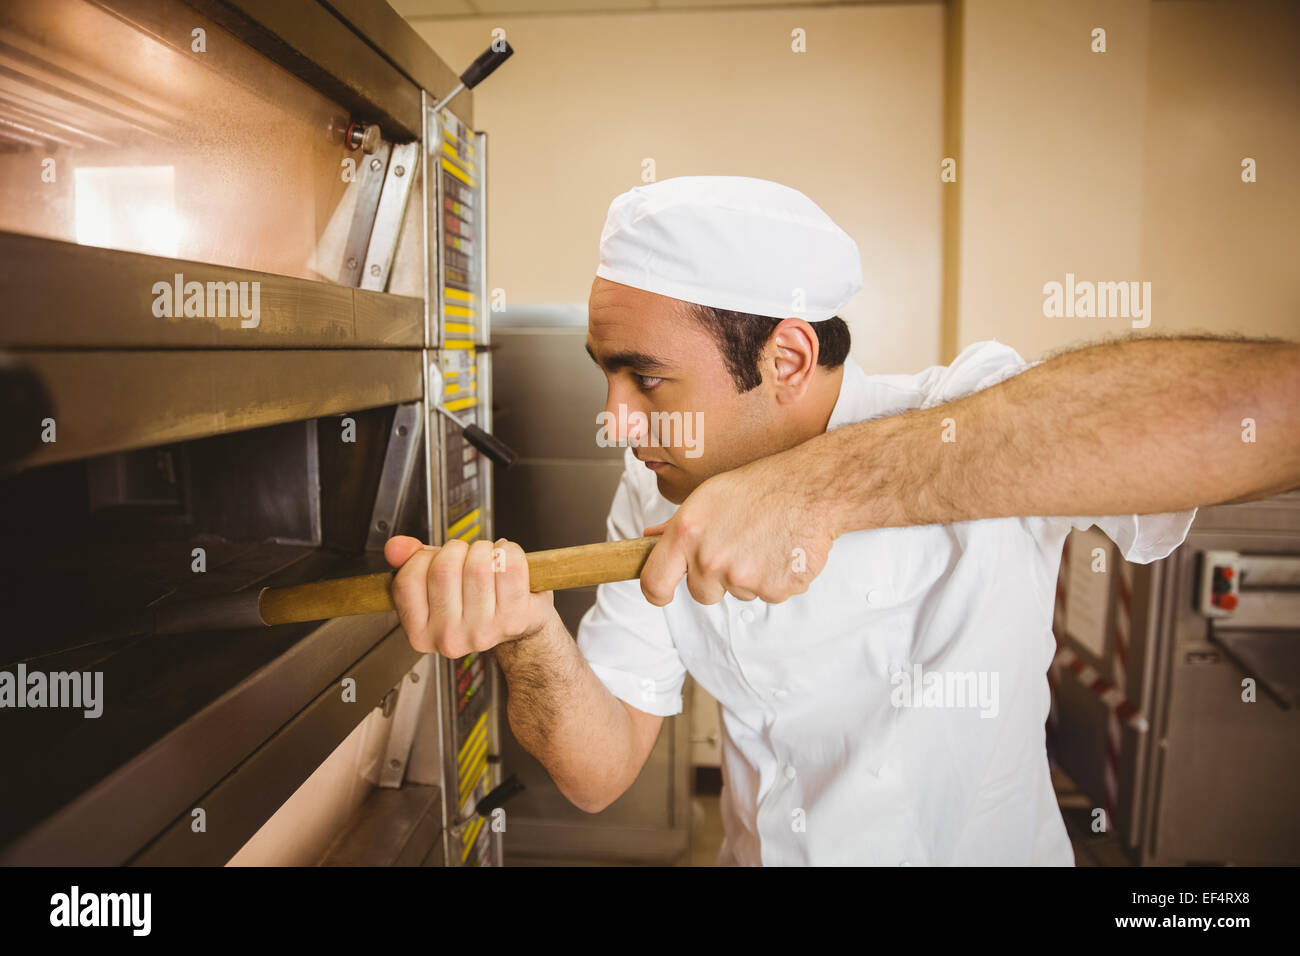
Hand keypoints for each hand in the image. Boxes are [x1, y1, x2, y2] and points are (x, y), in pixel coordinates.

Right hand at [383, 535, 554, 655]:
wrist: (517, 623)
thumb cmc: (473, 599)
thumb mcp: (434, 581)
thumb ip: (409, 561)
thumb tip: (395, 548)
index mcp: (420, 632)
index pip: (408, 580)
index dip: (424, 558)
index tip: (438, 560)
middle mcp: (448, 638)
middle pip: (444, 569)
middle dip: (458, 549)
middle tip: (467, 556)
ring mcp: (482, 632)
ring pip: (477, 566)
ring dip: (485, 549)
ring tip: (488, 559)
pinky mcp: (513, 620)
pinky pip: (509, 568)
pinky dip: (510, 551)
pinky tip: (507, 559)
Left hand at [637, 450, 835, 605]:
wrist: (811, 489)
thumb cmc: (760, 487)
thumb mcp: (708, 497)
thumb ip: (676, 526)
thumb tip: (649, 538)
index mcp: (687, 535)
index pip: (653, 584)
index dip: (657, 591)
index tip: (664, 591)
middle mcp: (710, 560)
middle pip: (701, 594)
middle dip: (715, 579)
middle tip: (737, 546)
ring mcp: (743, 579)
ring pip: (738, 593)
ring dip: (749, 575)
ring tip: (764, 541)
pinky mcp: (775, 590)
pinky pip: (768, 595)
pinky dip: (775, 578)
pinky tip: (782, 550)